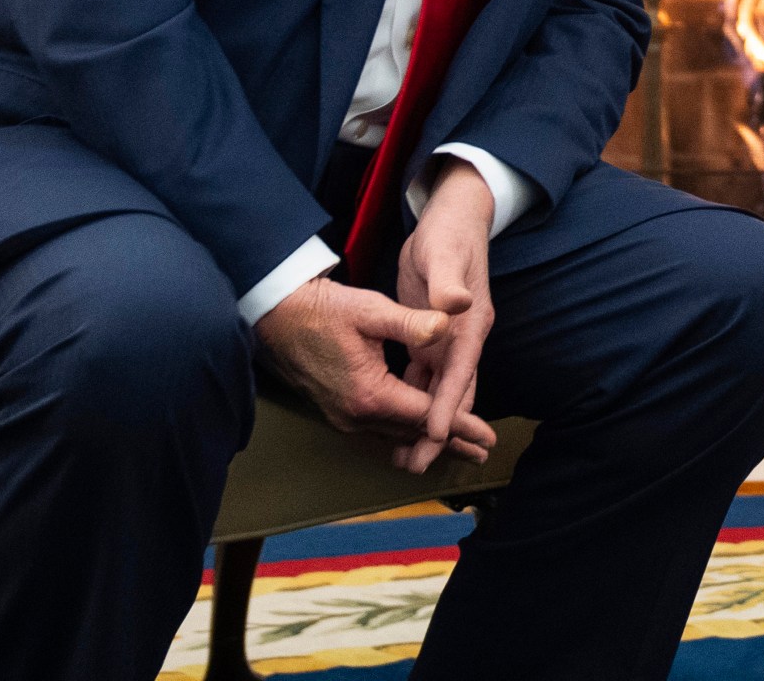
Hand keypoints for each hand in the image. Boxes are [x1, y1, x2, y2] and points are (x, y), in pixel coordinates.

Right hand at [252, 274, 489, 462]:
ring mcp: (345, 417)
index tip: (488, 438)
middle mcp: (357, 415)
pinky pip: (380, 428)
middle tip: (483, 452)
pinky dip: (405, 432)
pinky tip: (419, 432)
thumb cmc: (323, 310)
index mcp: (371, 394)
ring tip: (460, 448)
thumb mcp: (371, 310)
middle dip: (451, 442)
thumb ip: (412, 322)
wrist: (275, 316)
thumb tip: (448, 323)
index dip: (461, 426)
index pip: (428, 417)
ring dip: (429, 441)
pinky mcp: (338, 411)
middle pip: (414, 435)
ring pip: (396, 435)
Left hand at [391, 160, 499, 473]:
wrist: (453, 221)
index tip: (436, 433)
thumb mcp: (444, 255)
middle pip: (454, 393)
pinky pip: (426, 380)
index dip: (449, 404)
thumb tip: (456, 304)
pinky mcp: (432, 340)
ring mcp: (449, 342)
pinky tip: (403, 423)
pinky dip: (417, 403)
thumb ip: (449, 282)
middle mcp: (463, 339)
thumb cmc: (448, 236)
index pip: (459, 372)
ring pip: (439, 393)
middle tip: (418, 463)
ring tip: (409, 457)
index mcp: (469, 325)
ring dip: (426, 424)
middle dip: (439, 430)